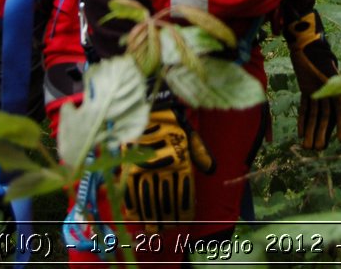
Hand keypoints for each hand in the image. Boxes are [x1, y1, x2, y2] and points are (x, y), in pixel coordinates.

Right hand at [122, 108, 213, 227]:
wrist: (150, 109)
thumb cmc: (173, 123)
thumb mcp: (191, 135)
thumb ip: (200, 153)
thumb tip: (211, 169)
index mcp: (180, 162)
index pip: (183, 193)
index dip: (183, 210)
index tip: (183, 223)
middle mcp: (163, 169)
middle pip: (164, 201)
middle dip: (165, 219)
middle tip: (164, 232)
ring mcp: (145, 169)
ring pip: (148, 200)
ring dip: (150, 217)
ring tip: (152, 230)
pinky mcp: (129, 166)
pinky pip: (130, 191)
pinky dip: (132, 206)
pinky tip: (135, 217)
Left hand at [285, 11, 340, 149]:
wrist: (303, 41)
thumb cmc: (317, 54)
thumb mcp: (327, 73)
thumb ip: (336, 89)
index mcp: (339, 86)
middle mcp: (330, 90)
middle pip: (327, 115)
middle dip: (322, 132)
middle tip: (317, 148)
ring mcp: (318, 89)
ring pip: (316, 114)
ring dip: (311, 129)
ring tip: (307, 146)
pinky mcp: (307, 87)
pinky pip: (305, 107)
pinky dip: (303, 119)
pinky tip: (300, 132)